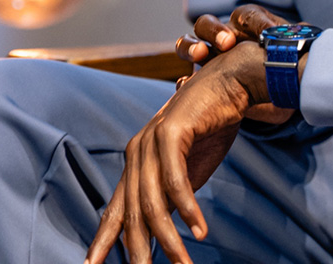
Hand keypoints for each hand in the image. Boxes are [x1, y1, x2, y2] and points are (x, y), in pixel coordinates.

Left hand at [85, 42, 266, 263]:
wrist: (230, 84)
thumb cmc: (209, 127)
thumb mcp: (185, 170)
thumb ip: (168, 197)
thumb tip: (157, 233)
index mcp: (135, 162)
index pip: (115, 209)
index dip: (102, 240)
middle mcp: (136, 152)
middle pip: (132, 213)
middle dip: (139, 251)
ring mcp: (151, 141)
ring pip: (154, 203)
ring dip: (171, 240)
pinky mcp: (172, 133)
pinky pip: (176, 181)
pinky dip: (188, 209)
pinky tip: (199, 230)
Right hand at [174, 5, 296, 125]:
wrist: (275, 100)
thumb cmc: (283, 77)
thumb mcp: (291, 67)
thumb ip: (293, 54)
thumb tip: (303, 36)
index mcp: (250, 28)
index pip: (249, 16)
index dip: (257, 22)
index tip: (267, 33)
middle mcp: (227, 36)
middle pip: (212, 22)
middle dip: (217, 30)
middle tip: (226, 42)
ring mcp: (211, 54)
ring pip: (193, 39)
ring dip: (193, 44)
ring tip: (199, 55)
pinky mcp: (200, 78)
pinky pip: (186, 72)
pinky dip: (185, 78)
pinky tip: (185, 84)